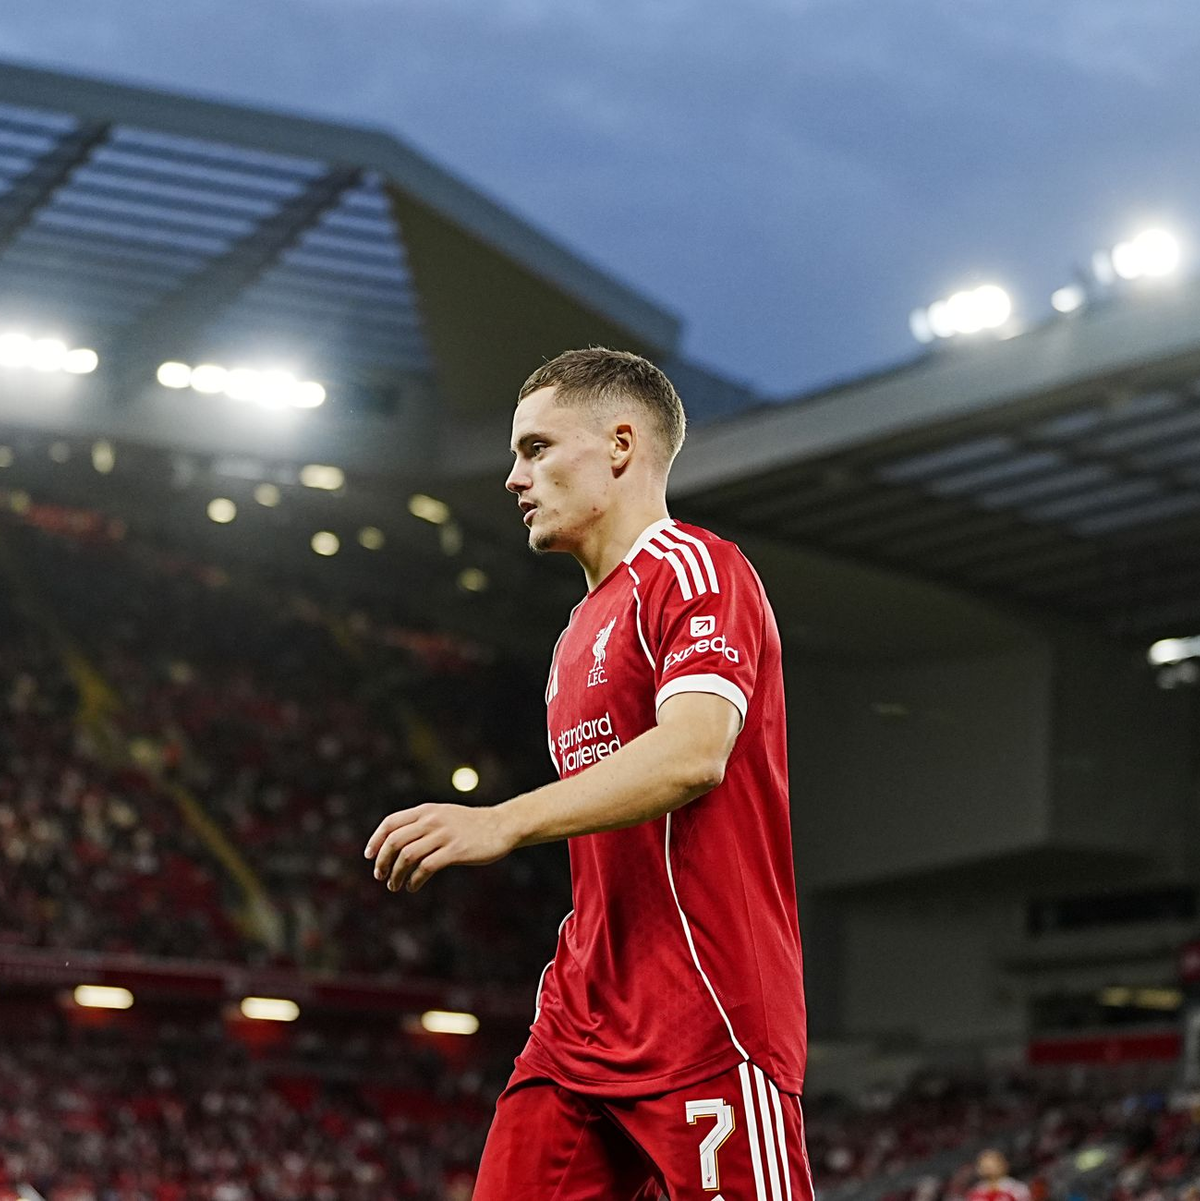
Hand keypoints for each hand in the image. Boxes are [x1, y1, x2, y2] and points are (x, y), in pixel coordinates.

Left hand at [364, 803, 516, 892]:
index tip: (369, 856)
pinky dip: (415, 880)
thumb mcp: (443, 816)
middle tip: (380, 876)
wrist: (501, 826)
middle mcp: (432, 820)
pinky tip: (413, 887)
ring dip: (396, 875)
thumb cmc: (470, 825)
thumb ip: (422, 824)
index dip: (375, 840)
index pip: (390, 823)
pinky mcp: (455, 851)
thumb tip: (396, 842)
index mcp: (426, 811)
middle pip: (394, 841)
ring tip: (395, 886)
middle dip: (382, 861)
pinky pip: (426, 867)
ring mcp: (444, 835)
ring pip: (407, 856)